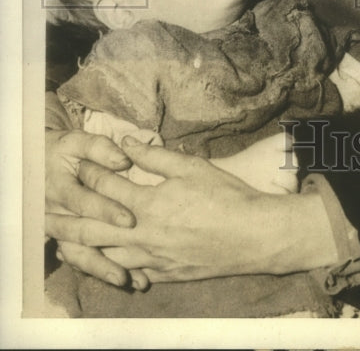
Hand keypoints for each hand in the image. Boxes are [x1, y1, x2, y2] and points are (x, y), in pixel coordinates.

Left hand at [45, 137, 338, 281]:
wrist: (253, 235)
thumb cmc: (225, 196)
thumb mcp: (191, 167)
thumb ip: (155, 157)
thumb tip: (126, 143)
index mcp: (148, 205)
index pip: (106, 188)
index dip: (89, 174)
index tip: (76, 165)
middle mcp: (142, 235)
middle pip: (93, 229)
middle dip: (68, 218)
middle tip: (48, 213)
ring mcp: (151, 259)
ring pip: (105, 257)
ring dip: (83, 248)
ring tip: (66, 241)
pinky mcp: (164, 274)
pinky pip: (129, 274)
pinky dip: (113, 269)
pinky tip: (106, 265)